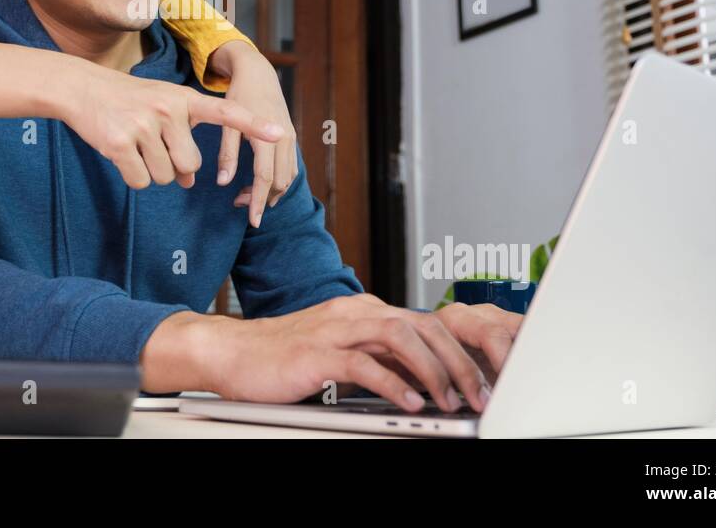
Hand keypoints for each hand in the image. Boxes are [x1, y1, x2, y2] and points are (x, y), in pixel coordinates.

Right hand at [58, 56, 283, 189]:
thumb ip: (182, 138)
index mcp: (183, 99)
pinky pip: (140, 181)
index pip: (225, 112)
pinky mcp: (120, 143)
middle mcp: (168, 109)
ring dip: (152, 172)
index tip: (278, 132)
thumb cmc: (128, 102)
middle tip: (153, 148)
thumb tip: (190, 180)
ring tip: (135, 146)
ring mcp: (143, 126)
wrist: (83, 89)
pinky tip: (121, 154)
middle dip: (175, 169)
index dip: (252, 125)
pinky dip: (132, 177)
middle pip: (190, 166)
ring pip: (165, 177)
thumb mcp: (162, 109)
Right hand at [200, 294, 497, 411]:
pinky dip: (393, 384)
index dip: (460, 350)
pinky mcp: (316, 352)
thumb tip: (424, 381)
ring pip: (399, 337)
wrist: (233, 352)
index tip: (482, 379)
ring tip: (450, 401)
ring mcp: (335, 329)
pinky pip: (363, 363)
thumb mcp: (343, 355)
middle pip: (422, 325)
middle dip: (458, 361)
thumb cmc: (285, 357)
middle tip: (480, 394)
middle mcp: (354, 312)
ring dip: (433, 370)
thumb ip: (380, 360)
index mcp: (364, 311)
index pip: (426, 322)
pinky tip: (410, 403)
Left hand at [208, 41, 296, 226]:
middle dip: (262, 198)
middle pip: (279, 183)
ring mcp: (290, 139)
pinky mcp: (291, 138)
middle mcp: (283, 140)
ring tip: (246, 196)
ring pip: (287, 178)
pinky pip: (290, 168)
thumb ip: (227, 153)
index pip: (264, 179)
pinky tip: (260, 184)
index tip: (253, 220)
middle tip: (238, 202)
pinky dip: (278, 181)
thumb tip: (223, 182)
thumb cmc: (239, 96)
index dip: (258, 201)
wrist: (258, 75)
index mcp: (266, 137)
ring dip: (270, 192)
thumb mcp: (228, 123)